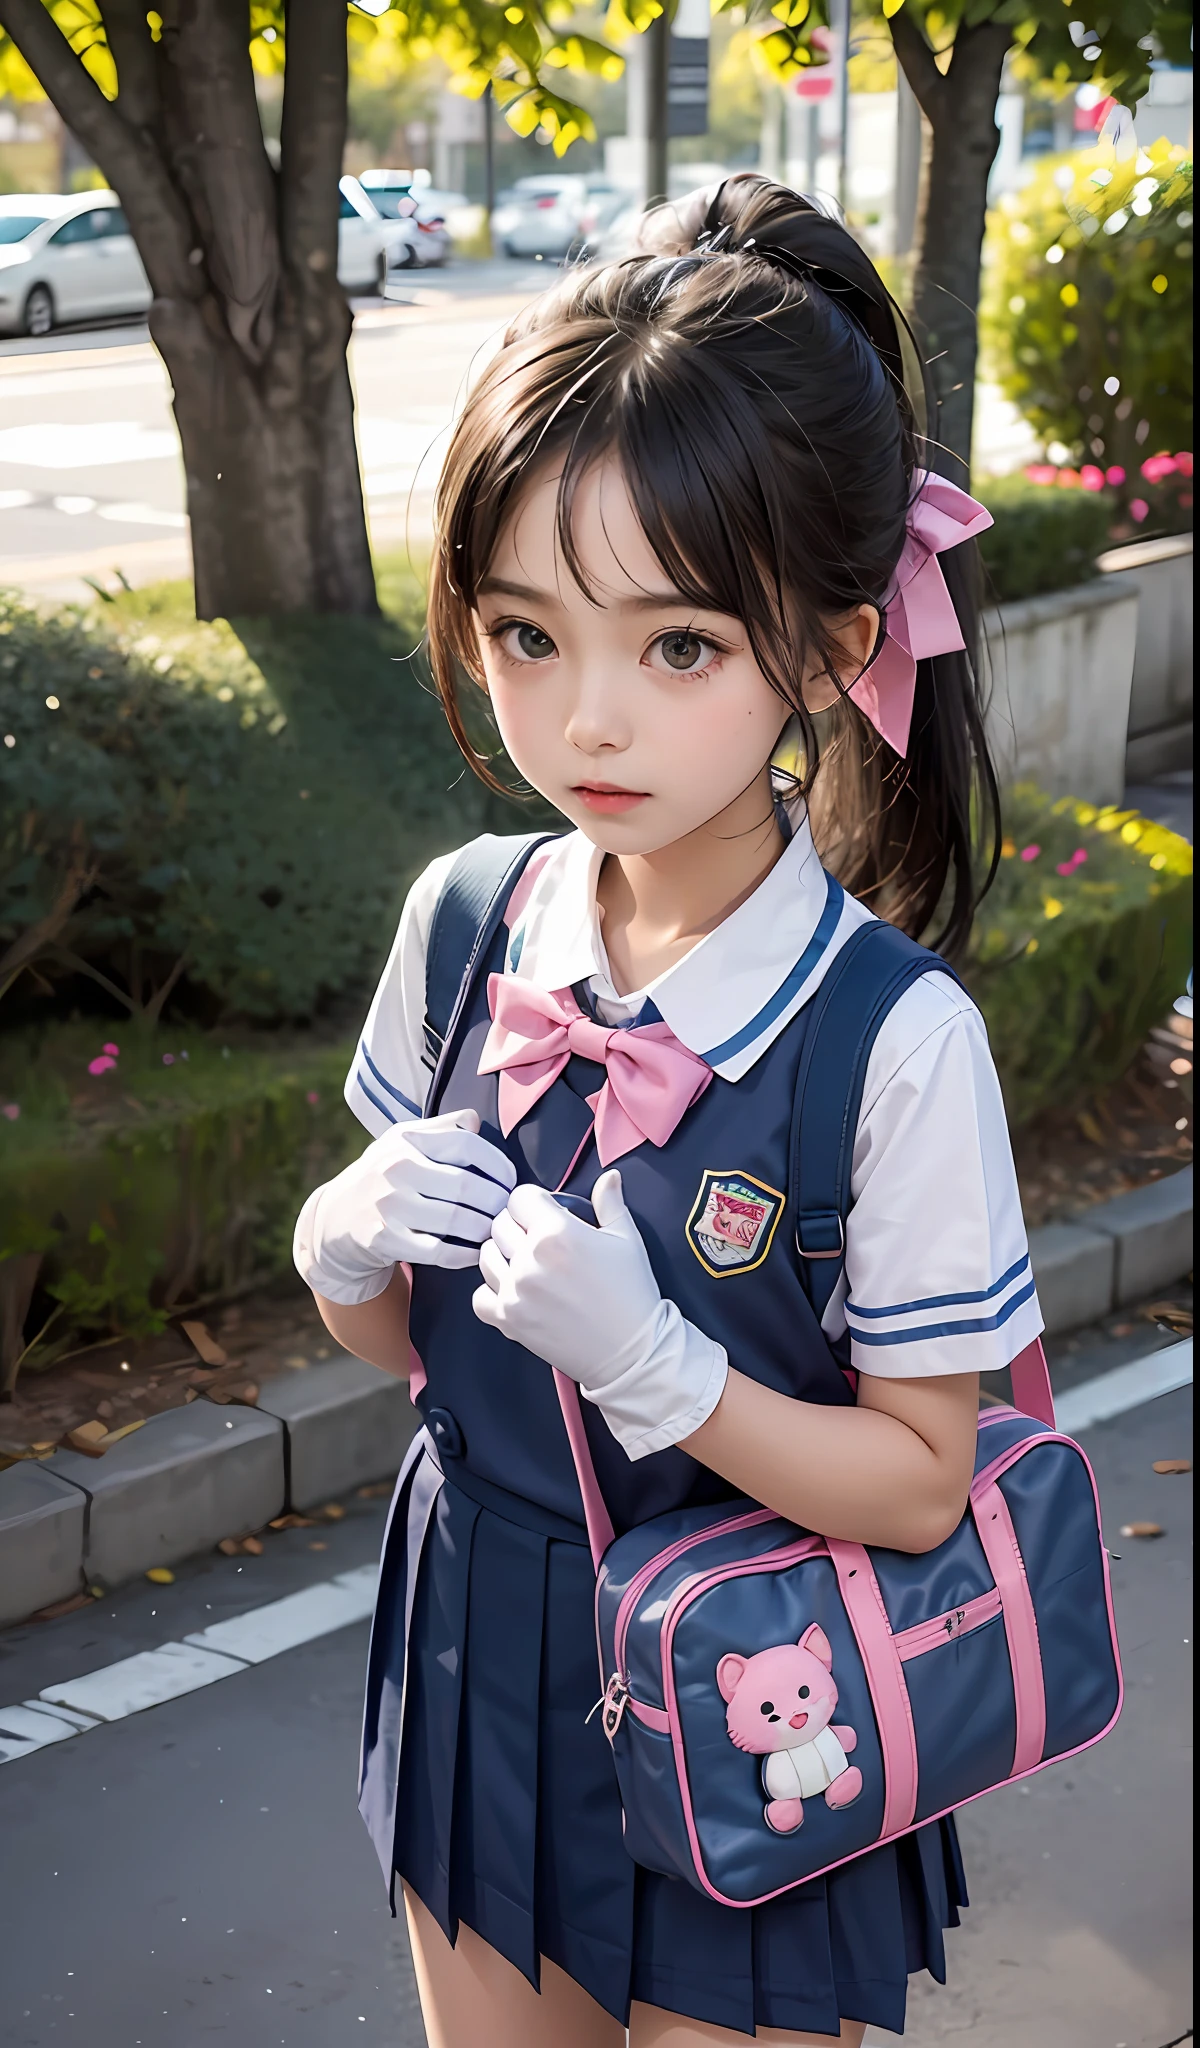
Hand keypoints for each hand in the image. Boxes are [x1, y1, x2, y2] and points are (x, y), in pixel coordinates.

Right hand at [294, 1109, 516, 1305]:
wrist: (334, 1219)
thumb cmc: (380, 1176)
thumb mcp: (401, 1142)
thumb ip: (441, 1128)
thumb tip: (475, 1120)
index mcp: (407, 1140)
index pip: (466, 1144)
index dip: (497, 1163)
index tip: (510, 1180)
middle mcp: (397, 1169)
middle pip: (467, 1186)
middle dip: (496, 1201)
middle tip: (506, 1211)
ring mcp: (390, 1206)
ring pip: (457, 1220)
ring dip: (484, 1228)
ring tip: (494, 1230)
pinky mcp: (386, 1239)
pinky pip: (439, 1251)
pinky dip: (464, 1254)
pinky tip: (475, 1252)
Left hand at [472, 1169, 727, 1460]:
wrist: (631, 1351)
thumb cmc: (632, 1293)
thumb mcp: (627, 1240)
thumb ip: (611, 1203)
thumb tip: (609, 1176)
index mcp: (557, 1232)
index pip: (520, 1197)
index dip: (533, 1202)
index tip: (545, 1214)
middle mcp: (529, 1259)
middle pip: (500, 1223)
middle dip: (518, 1226)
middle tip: (539, 1240)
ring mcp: (515, 1291)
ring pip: (486, 1256)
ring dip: (503, 1255)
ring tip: (526, 1264)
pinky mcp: (508, 1320)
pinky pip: (480, 1296)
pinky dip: (493, 1292)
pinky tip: (515, 1292)